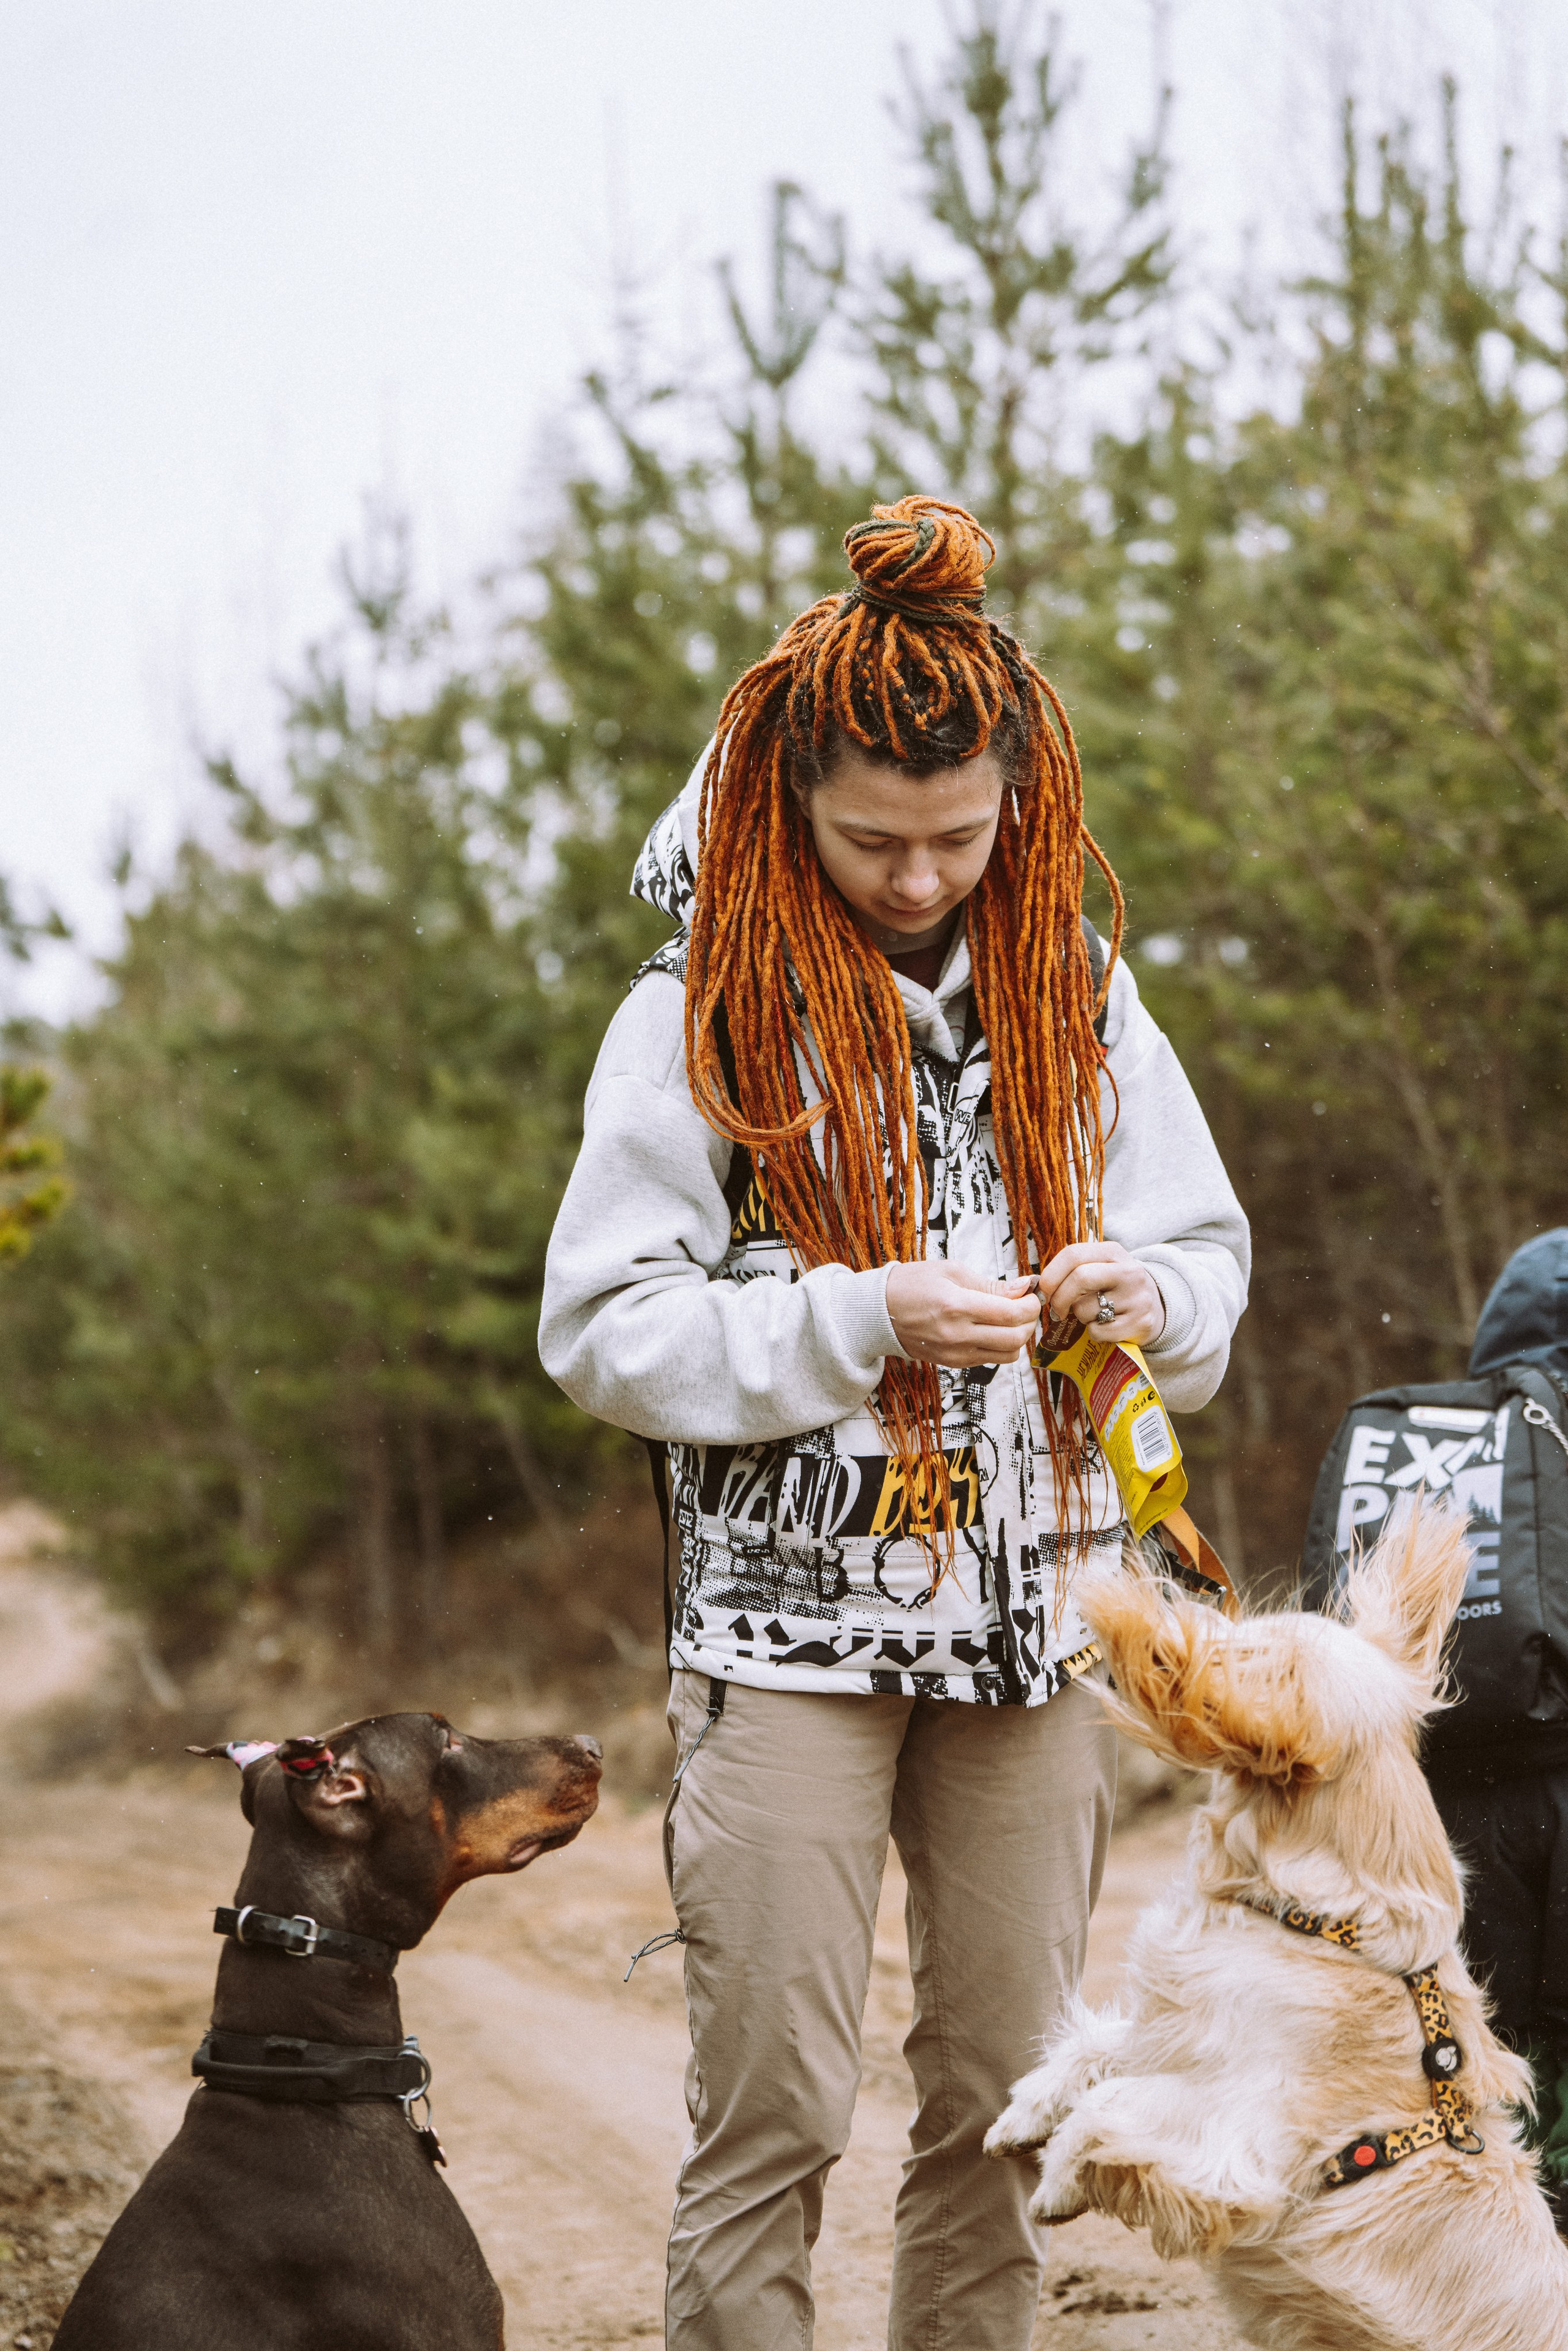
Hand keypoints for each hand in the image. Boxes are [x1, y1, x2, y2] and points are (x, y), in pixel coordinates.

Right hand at [886, 1261, 1040, 1367]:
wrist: (879, 1311)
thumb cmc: (913, 1284)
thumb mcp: (952, 1272)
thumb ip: (991, 1284)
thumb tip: (1025, 1287)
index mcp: (956, 1306)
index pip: (1011, 1315)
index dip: (1030, 1305)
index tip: (1032, 1295)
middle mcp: (957, 1335)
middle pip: (1015, 1338)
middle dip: (1029, 1321)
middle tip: (1025, 1306)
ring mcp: (955, 1353)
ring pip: (1008, 1355)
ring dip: (1017, 1337)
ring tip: (1009, 1319)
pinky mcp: (953, 1364)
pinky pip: (990, 1360)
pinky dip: (999, 1345)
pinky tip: (991, 1328)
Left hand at [1037, 1240, 1165, 1349]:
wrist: (1156, 1308)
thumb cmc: (1116, 1288)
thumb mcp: (1102, 1268)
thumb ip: (1074, 1270)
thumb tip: (1037, 1287)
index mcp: (1113, 1252)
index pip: (1073, 1254)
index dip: (1051, 1274)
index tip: (1045, 1290)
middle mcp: (1128, 1271)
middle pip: (1079, 1279)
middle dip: (1059, 1298)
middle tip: (1057, 1309)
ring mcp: (1137, 1297)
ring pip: (1086, 1309)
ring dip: (1080, 1317)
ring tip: (1093, 1314)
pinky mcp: (1140, 1322)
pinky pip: (1098, 1331)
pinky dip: (1093, 1333)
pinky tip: (1105, 1326)